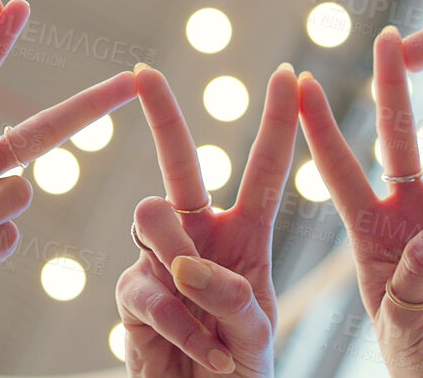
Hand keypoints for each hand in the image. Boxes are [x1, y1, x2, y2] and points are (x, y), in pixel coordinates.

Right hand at [116, 64, 297, 376]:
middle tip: (145, 74)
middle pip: (178, 167)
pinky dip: (186, 328)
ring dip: (184, 263)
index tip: (291, 74)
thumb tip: (185, 263)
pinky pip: (152, 292)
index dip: (276, 124)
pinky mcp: (131, 298)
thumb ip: (231, 296)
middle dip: (162, 116)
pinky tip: (209, 356)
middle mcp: (198, 239)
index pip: (262, 172)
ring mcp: (159, 265)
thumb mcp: (256, 332)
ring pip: (155, 221)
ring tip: (211, 319)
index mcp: (244, 237)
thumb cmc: (240, 371)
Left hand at [299, 33, 422, 377]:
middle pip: (400, 135)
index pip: (339, 167)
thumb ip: (418, 267)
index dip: (319, 126)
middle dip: (393, 86)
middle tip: (388, 41)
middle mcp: (410, 210)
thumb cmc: (417, 353)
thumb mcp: (397, 315)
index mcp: (369, 228)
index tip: (301, 82)